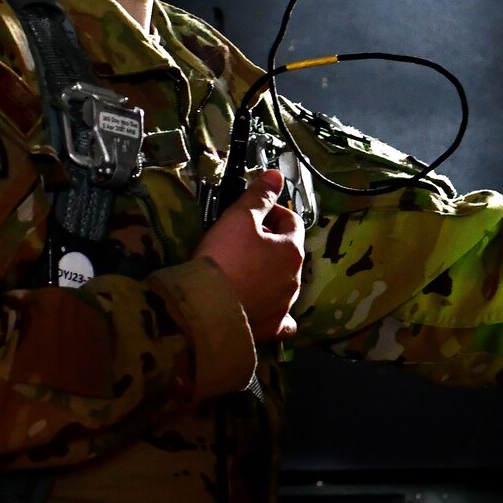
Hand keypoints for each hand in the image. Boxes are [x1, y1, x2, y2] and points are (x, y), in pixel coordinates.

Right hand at [195, 168, 304, 341]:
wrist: (206, 308)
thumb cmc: (223, 258)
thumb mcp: (239, 218)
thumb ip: (260, 195)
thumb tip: (277, 174)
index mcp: (292, 250)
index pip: (292, 221)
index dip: (273, 213)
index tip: (252, 214)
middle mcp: (295, 279)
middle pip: (289, 252)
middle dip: (271, 243)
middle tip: (243, 240)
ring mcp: (285, 305)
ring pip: (284, 283)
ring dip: (270, 273)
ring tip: (243, 270)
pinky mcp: (272, 328)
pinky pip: (281, 319)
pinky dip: (275, 310)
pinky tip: (264, 307)